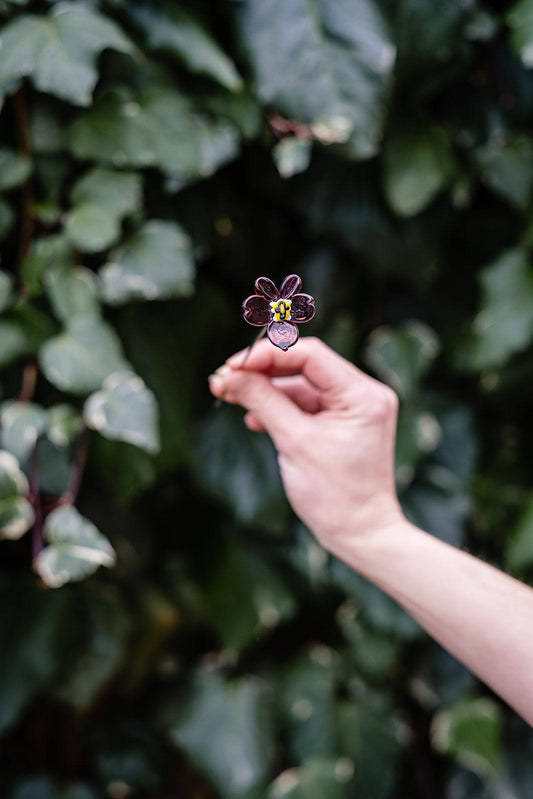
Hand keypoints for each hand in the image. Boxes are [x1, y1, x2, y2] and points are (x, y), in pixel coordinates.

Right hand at [208, 337, 403, 552]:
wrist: (361, 535)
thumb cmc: (335, 495)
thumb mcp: (294, 442)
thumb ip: (263, 401)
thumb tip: (232, 375)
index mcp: (363, 394)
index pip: (310, 355)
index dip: (267, 355)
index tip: (233, 366)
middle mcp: (364, 394)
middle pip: (304, 366)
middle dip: (261, 372)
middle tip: (223, 380)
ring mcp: (355, 408)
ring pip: (301, 385)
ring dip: (266, 391)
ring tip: (229, 397)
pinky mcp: (343, 423)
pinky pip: (307, 405)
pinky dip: (280, 409)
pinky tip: (253, 419)